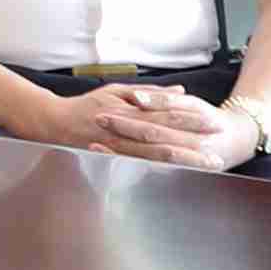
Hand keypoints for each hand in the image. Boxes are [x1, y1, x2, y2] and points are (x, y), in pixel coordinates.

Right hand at [40, 84, 234, 167]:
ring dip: (182, 164)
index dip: (191, 122)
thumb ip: (149, 94)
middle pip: (165, 141)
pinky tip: (176, 179)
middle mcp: (125, 131)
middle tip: (217, 155)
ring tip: (204, 168)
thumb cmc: (86, 105)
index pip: (167, 116)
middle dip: (193, 149)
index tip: (213, 125)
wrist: (53, 123)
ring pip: (154, 158)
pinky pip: (138, 170)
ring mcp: (118, 150)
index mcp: (130, 111)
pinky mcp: (111, 162)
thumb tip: (180, 91)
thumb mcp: (117, 91)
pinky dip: (159, 174)